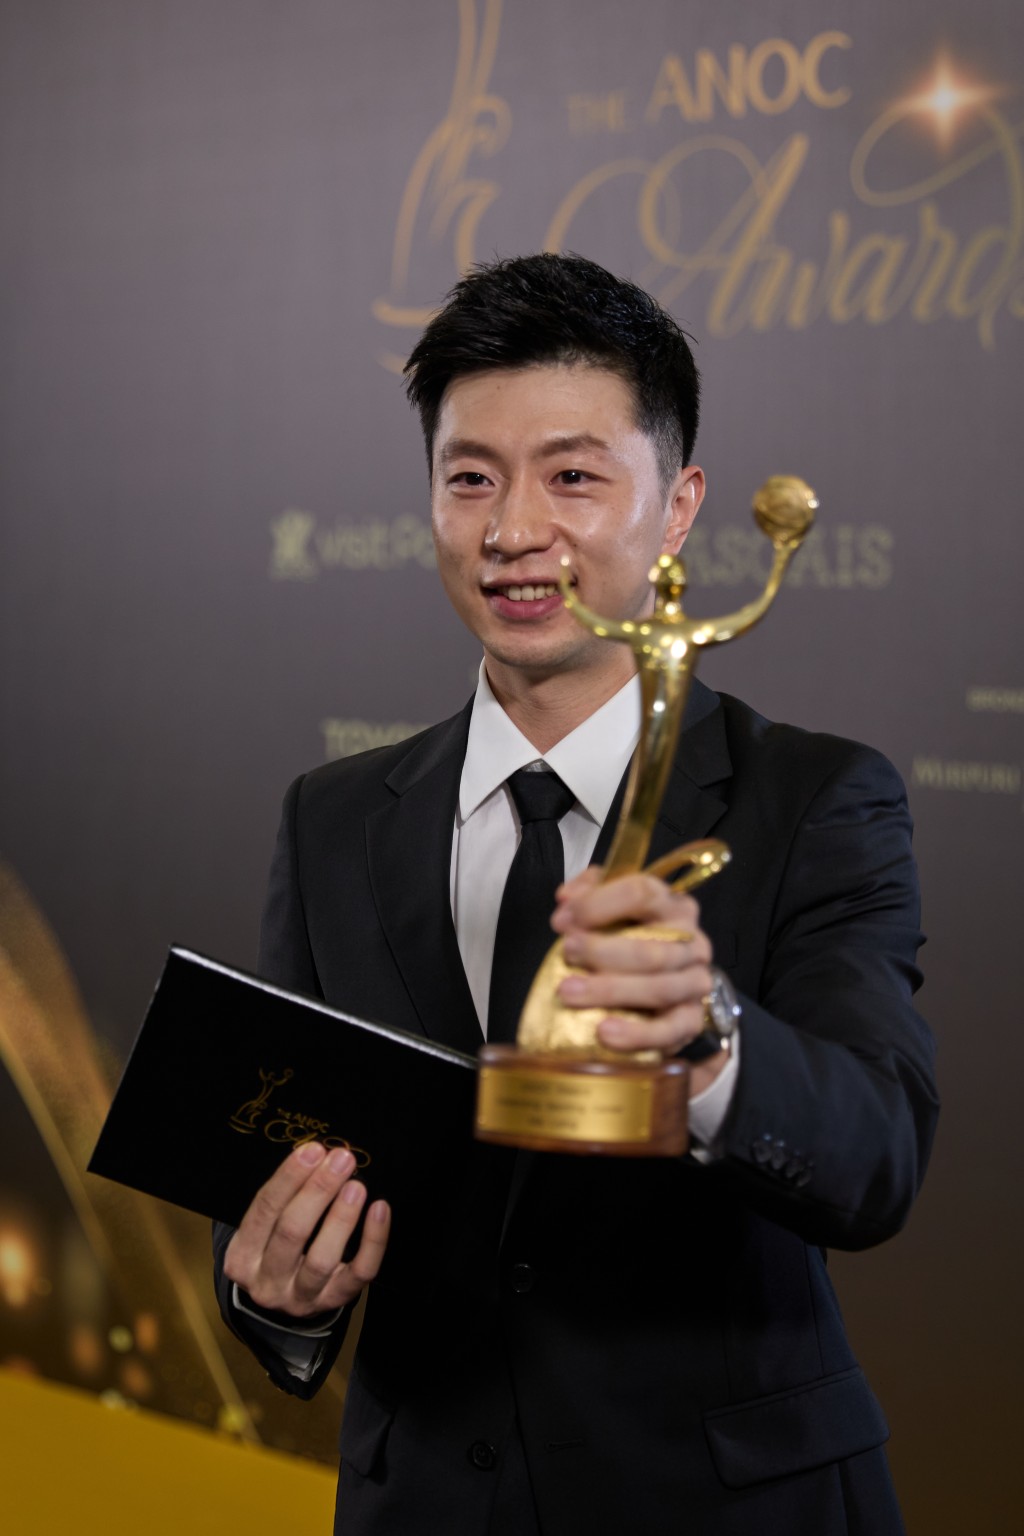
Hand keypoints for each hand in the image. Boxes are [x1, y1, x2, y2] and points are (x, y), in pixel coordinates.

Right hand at [223, 1142, 390, 1318]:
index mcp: (243, 1257)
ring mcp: (301, 1297)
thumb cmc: (275, 1248)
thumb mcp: (264, 1229)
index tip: (312, 1150)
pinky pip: (359, 1273)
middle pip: (291, 1233)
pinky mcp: (334, 1301)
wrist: (285, 1299)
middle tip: (340, 1160)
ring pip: (322, 1259)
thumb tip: (318, 1155)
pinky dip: (373, 1241)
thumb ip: (285, 1197)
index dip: (288, 1179)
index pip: (264, 1211)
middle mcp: (267, 1282)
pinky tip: (379, 1210)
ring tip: (356, 1186)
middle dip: (317, 1191)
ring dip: (341, 1218)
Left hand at [551, 867, 728, 1095]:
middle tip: (566, 953)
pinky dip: (636, 1034)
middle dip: (601, 951)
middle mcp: (692, 941)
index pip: (642, 893)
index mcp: (672, 905)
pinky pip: (669, 1030)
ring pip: (659, 987)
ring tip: (569, 992)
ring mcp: (696, 982)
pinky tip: (604, 1032)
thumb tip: (567, 899)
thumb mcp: (609, 908)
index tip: (561, 921)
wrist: (657, 985)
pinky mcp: (692, 1020)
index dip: (597, 904)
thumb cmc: (627, 939)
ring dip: (610, 990)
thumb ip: (589, 893)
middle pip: (651, 947)